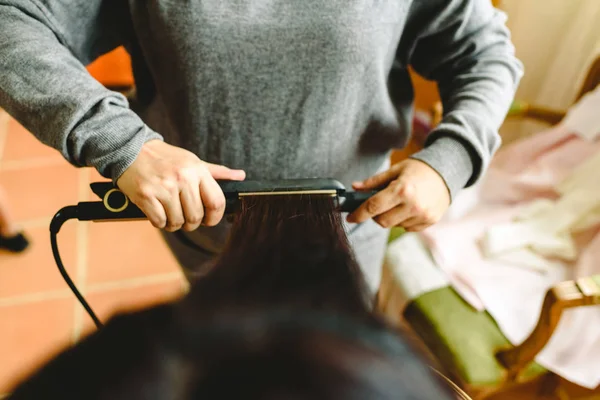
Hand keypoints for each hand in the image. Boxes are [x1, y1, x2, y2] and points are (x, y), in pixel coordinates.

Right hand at [116, 140, 245, 231]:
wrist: (130, 149)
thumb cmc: (165, 158)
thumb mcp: (193, 161)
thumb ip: (217, 172)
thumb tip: (240, 176)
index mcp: (197, 171)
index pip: (216, 202)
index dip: (214, 218)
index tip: (208, 220)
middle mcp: (183, 178)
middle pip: (196, 217)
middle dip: (191, 223)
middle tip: (184, 217)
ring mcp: (164, 187)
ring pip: (178, 222)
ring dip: (174, 223)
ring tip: (169, 213)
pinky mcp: (146, 195)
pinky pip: (159, 221)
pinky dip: (159, 222)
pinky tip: (157, 211)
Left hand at [347, 159, 449, 231]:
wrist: (447, 172)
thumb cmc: (418, 169)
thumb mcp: (395, 170)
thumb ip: (374, 181)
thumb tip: (355, 188)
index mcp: (402, 190)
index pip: (373, 206)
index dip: (359, 214)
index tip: (350, 217)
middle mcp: (413, 205)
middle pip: (382, 221)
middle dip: (375, 215)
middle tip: (377, 205)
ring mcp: (422, 216)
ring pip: (394, 225)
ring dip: (390, 217)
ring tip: (398, 202)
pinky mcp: (429, 222)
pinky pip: (407, 228)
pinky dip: (402, 221)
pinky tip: (409, 208)